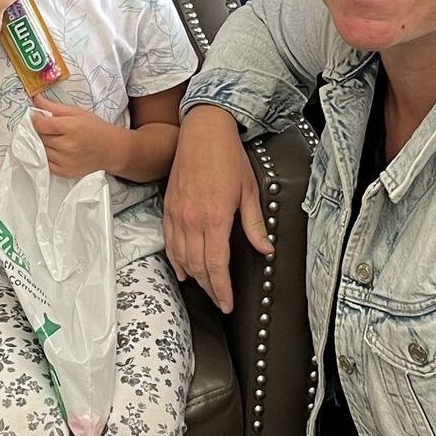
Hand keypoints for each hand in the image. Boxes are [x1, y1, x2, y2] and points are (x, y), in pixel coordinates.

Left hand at [29, 100, 120, 179]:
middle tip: (50, 128)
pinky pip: (45, 163)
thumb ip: (53, 106)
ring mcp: (65, 162)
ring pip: (41, 150)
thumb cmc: (94, 128)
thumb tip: (35, 98)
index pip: (42, 124)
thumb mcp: (77, 112)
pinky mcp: (64, 172)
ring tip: (56, 139)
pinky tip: (57, 150)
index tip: (39, 117)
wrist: (110, 150)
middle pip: (40, 137)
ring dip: (43, 143)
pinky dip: (47, 156)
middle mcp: (67, 147)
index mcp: (71, 128)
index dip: (37, 119)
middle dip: (41, 131)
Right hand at [162, 105, 271, 313]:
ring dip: (193, 276)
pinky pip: (169, 241)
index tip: (227, 303)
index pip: (216, 264)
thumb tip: (265, 249)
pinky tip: (182, 269)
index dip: (221, 289)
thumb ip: (255, 224)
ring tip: (204, 288)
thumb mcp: (249, 191)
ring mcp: (178, 214)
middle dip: (209, 287)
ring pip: (181, 256)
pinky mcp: (169, 207)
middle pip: (198, 266)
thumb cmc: (228, 158)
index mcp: (215, 217)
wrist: (204, 132)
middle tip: (219, 300)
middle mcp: (193, 219)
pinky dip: (175, 259)